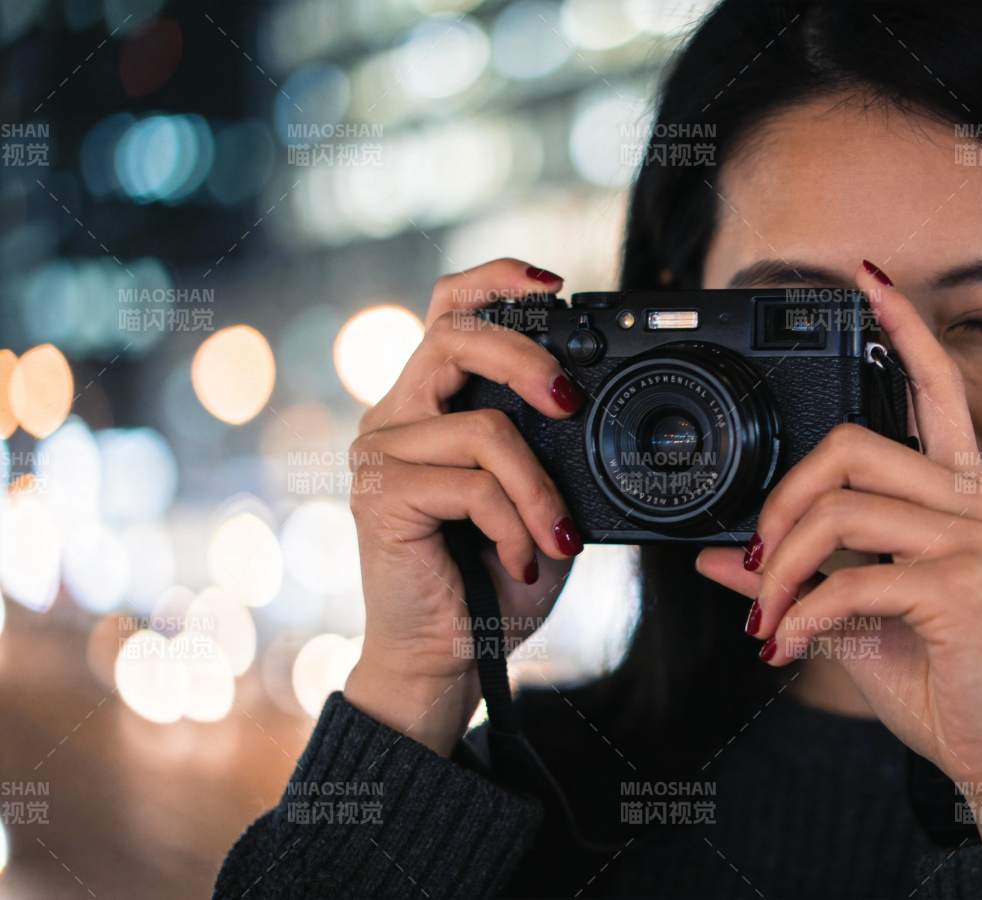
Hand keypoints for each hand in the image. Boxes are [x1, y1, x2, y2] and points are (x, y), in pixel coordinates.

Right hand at [343, 258, 585, 754]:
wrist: (448, 657)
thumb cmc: (495, 578)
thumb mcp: (540, 496)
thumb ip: (548, 445)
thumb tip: (590, 404)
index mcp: (432, 403)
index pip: (450, 310)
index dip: (496, 280)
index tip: (555, 284)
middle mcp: (397, 415)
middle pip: (454, 334)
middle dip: (525, 357)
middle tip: (570, 400)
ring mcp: (381, 452)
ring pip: (484, 429)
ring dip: (540, 491)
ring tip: (558, 540)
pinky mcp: (380, 495)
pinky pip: (472, 486)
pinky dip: (516, 526)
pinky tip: (523, 563)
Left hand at [697, 261, 981, 841]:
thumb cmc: (950, 683)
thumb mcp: (859, 621)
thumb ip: (800, 577)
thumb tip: (719, 557)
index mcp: (960, 498)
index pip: (938, 389)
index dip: (905, 330)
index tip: (869, 280)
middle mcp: (974, 505)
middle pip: (852, 447)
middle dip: (782, 500)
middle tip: (757, 558)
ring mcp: (974, 542)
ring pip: (839, 511)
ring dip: (778, 571)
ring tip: (765, 620)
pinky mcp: (961, 588)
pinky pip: (847, 580)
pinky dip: (799, 616)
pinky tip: (788, 649)